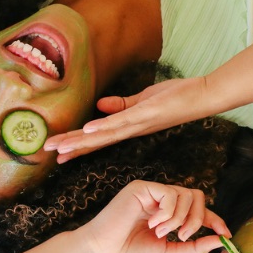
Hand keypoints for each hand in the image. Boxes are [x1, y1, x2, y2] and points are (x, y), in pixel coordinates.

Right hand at [43, 77, 214, 162]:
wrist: (203, 97)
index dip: (78, 146)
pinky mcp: (145, 114)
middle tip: (50, 156)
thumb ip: (121, 105)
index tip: (58, 154)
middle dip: (72, 147)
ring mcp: (138, 124)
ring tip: (61, 148)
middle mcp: (131, 131)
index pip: (99, 139)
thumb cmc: (176, 98)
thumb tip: (98, 106)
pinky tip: (88, 131)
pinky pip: (121, 122)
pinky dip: (104, 127)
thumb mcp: (143, 101)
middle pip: (96, 142)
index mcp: (129, 128)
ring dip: (81, 142)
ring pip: (104, 136)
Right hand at [77, 181, 230, 252]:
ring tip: (161, 232)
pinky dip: (167, 212)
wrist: (105, 252)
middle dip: (196, 219)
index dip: (214, 219)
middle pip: (197, 196)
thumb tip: (222, 241)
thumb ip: (195, 247)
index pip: (199, 209)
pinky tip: (152, 224)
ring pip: (186, 195)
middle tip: (182, 237)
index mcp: (170, 213)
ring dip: (179, 219)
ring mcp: (153, 192)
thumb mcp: (171, 252)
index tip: (225, 234)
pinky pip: (170, 193)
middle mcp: (163, 199)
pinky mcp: (143, 187)